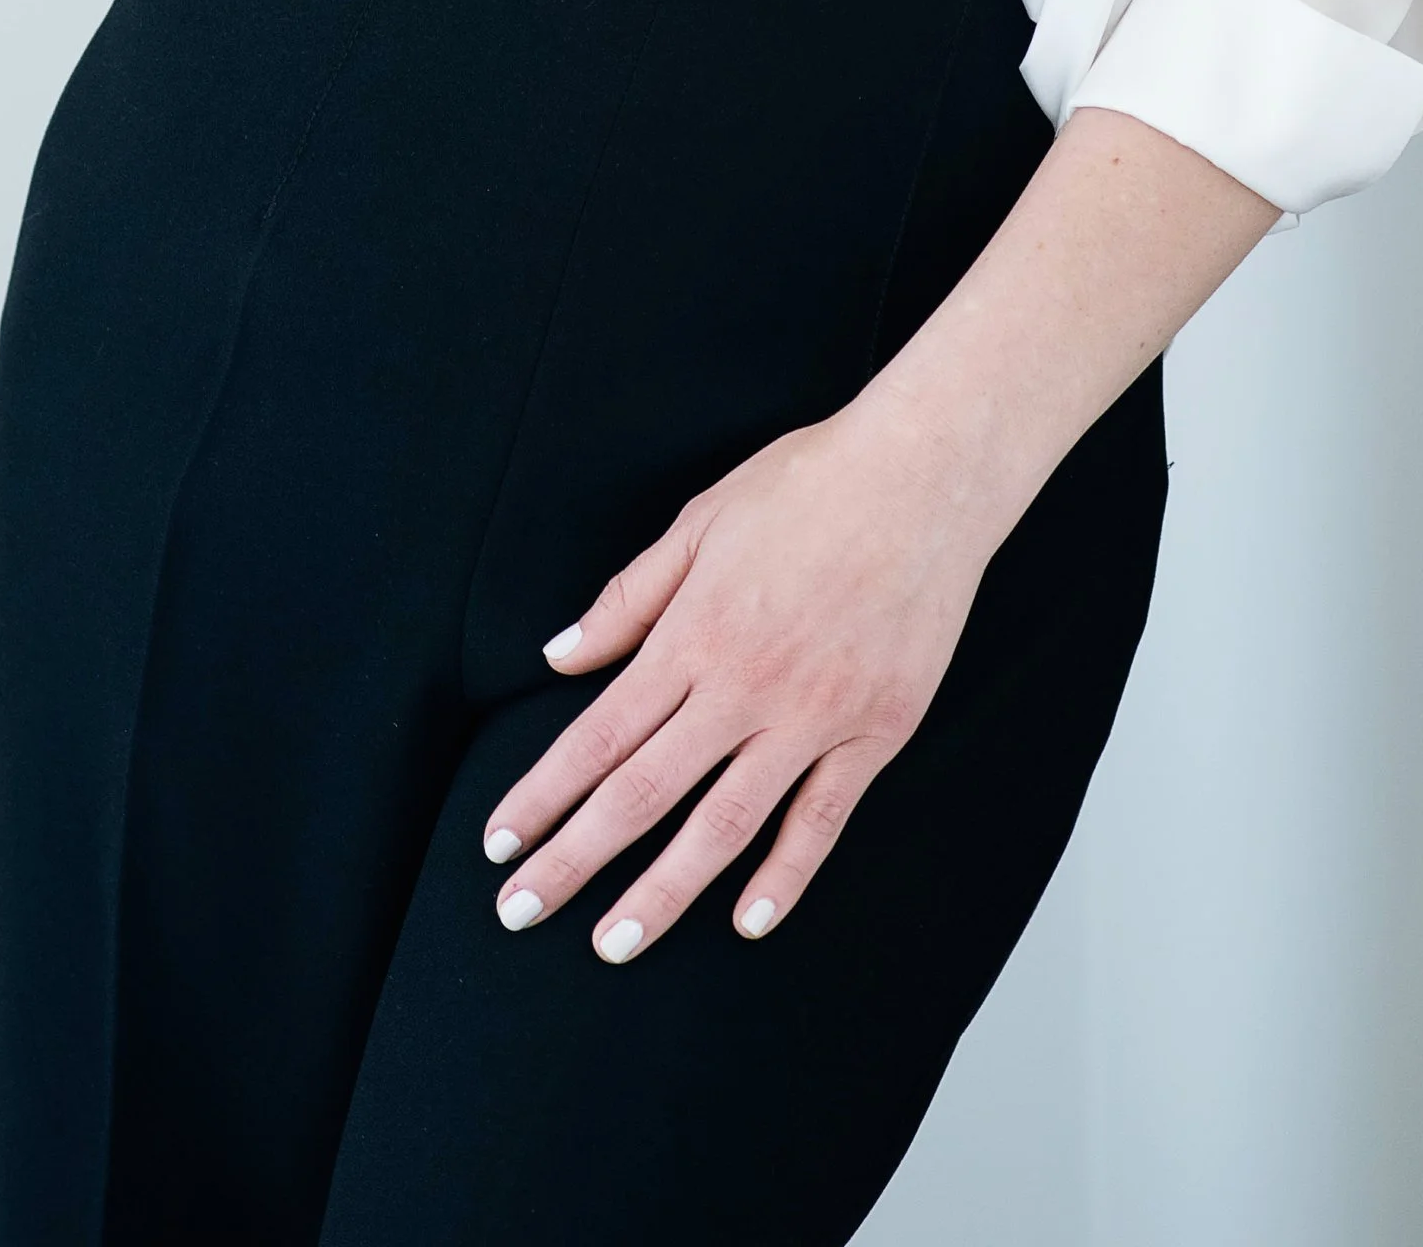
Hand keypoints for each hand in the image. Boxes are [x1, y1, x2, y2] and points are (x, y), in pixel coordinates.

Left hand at [479, 390, 994, 961]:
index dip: (544, 795)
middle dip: (575, 860)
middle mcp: (745, 686)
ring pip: (725, 825)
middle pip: (644, 792)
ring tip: (614, 944)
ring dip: (664, 891)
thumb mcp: (700, 523)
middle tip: (519, 914)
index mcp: (694, 633)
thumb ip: (629, 598)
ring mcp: (814, 716)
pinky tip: (748, 923)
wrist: (923, 477)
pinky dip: (785, 875)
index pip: (599, 735)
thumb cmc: (807, 485)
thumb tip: (560, 654)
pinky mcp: (876, 730)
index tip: (499, 843)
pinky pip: (822, 818)